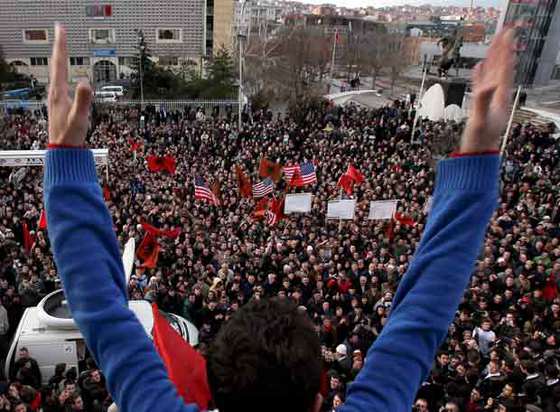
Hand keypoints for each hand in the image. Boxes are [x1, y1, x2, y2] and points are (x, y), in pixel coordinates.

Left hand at [48, 24, 92, 145]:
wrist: (62, 149)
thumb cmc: (70, 135)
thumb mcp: (79, 117)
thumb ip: (83, 100)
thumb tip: (86, 82)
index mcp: (59, 92)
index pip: (60, 63)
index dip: (61, 46)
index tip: (61, 30)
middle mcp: (54, 92)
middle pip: (56, 63)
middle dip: (59, 46)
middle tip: (60, 31)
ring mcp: (55, 96)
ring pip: (56, 70)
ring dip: (59, 56)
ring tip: (61, 46)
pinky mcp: (58, 101)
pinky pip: (59, 79)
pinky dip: (61, 69)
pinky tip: (63, 71)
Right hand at [461, 28, 515, 152]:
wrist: (476, 154)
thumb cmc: (478, 139)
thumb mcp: (479, 120)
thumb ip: (482, 101)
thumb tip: (489, 84)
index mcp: (500, 97)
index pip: (505, 69)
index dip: (506, 51)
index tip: (507, 35)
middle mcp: (497, 96)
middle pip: (502, 68)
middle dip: (503, 49)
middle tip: (505, 31)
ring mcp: (490, 100)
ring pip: (493, 74)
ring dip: (494, 58)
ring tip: (495, 43)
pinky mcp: (481, 104)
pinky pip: (481, 84)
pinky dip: (481, 74)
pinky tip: (478, 66)